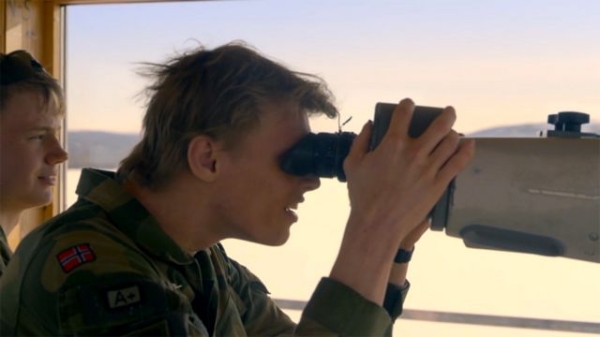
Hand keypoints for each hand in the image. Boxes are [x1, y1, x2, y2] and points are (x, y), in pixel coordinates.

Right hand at [343, 98, 474, 251]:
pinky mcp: (438, 184)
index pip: (404, 113)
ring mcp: (429, 168)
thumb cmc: (362, 196)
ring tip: (453, 132)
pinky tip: (468, 145)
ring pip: (451, 142)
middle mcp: (414, 152)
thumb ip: (360, 141)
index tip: (409, 105)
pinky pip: (458, 163)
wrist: (377, 224)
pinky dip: (466, 151)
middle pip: (439, 125)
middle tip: (449, 112)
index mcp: (392, 144)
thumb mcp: (352, 165)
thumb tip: (370, 125)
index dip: (408, 105)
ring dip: (454, 132)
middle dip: (447, 114)